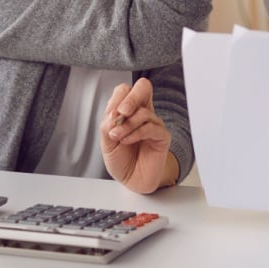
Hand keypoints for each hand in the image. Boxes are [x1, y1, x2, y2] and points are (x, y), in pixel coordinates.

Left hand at [100, 77, 176, 193]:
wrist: (130, 180)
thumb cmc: (121, 159)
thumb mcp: (106, 141)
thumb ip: (108, 125)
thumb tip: (114, 113)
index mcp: (128, 110)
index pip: (126, 89)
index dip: (119, 97)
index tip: (111, 114)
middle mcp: (142, 113)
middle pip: (143, 87)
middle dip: (130, 99)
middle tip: (120, 113)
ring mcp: (153, 124)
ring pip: (144, 112)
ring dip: (127, 125)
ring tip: (118, 137)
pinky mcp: (162, 137)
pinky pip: (151, 128)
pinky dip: (136, 133)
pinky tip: (127, 141)